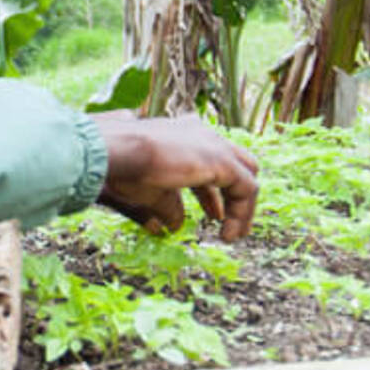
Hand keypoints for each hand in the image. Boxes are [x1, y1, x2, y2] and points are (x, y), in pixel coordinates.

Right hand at [92, 114, 259, 240]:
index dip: (212, 194)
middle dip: (235, 194)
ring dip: (243, 206)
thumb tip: (175, 226)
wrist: (122, 151)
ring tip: (236, 233)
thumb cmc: (126, 166)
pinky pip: (247, 188)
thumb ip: (169, 207)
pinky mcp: (223, 161)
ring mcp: (215, 145)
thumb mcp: (152, 191)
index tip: (214, 216)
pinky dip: (242, 212)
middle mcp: (204, 136)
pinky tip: (229, 233)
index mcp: (185, 136)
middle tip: (229, 220)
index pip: (210, 163)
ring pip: (247, 175)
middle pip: (236, 164)